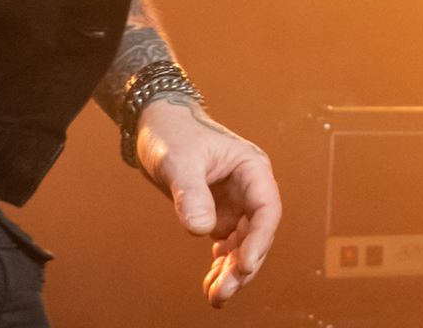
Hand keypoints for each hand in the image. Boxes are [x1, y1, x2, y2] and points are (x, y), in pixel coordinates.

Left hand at [135, 98, 282, 307]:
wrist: (156, 125)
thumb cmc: (173, 134)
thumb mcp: (180, 161)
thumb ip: (191, 194)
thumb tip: (201, 230)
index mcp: (252, 168)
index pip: (266, 208)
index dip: (259, 239)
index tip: (244, 265)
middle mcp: (249, 188)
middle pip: (257, 233)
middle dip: (243, 265)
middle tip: (224, 291)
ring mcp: (235, 202)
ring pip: (242, 244)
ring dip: (232, 271)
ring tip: (216, 296)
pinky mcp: (218, 213)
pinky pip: (226, 244)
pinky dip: (219, 265)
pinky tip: (210, 283)